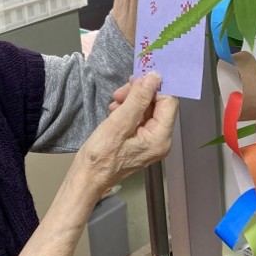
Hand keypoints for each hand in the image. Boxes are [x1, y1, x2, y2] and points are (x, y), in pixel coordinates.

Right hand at [76, 73, 177, 191]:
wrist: (87, 178)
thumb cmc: (100, 155)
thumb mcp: (118, 124)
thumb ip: (138, 99)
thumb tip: (154, 77)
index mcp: (160, 138)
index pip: (168, 102)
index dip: (153, 87)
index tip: (133, 80)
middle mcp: (161, 140)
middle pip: (158, 104)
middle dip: (140, 94)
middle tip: (118, 93)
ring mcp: (151, 142)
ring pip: (148, 109)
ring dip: (131, 101)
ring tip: (113, 104)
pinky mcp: (140, 141)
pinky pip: (140, 118)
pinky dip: (128, 110)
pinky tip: (114, 111)